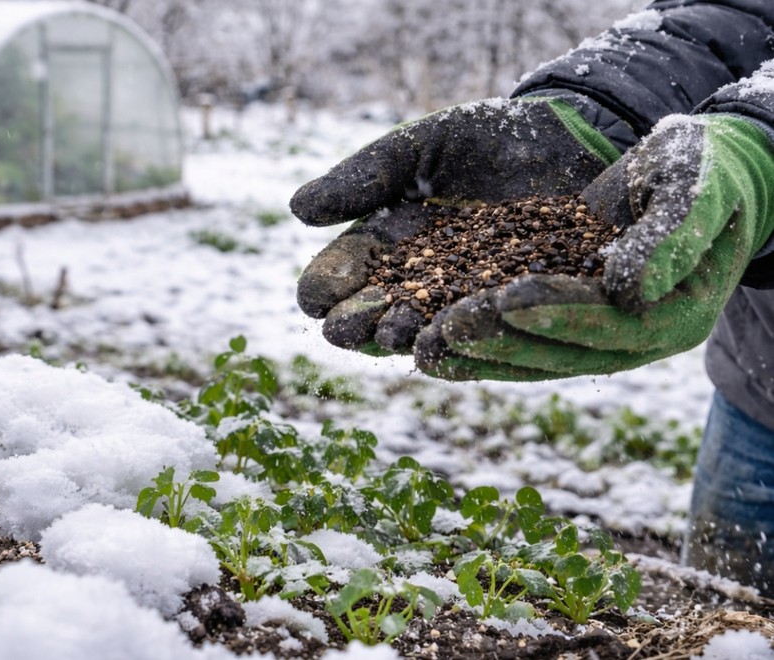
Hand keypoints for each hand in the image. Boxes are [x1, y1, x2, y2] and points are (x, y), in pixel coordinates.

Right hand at [291, 96, 621, 352]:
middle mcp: (412, 280)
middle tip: (344, 327)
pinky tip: (448, 339)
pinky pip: (477, 331)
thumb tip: (296, 208)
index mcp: (380, 242)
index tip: (314, 297)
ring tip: (392, 333)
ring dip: (400, 336)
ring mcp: (458, 299)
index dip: (322, 287)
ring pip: (418, 329)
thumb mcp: (417, 147)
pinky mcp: (506, 310)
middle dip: (354, 323)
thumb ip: (363, 177)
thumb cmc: (484, 138)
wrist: (569, 141)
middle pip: (369, 312)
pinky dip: (460, 338)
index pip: (337, 273)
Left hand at [416, 114, 773, 379]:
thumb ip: (669, 238)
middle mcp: (632, 340)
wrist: (696, 173)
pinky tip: (427, 335)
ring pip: (528, 354)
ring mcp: (595, 337)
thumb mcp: (695, 190)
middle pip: (559, 350)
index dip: (558, 312)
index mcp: (675, 316)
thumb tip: (629, 292)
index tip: (508, 300)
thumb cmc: (706, 173)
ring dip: (475, 353)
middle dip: (500, 340)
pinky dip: (474, 339)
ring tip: (421, 348)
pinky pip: (515, 336)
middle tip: (445, 330)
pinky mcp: (562, 320)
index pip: (610, 322)